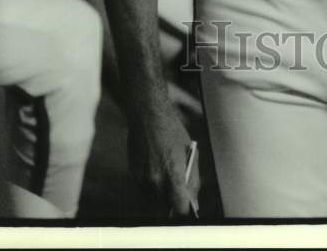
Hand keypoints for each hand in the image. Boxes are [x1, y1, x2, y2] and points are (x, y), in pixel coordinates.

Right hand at [127, 102, 199, 217]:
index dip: (185, 211)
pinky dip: (152, 187)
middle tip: (180, 192)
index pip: (179, 208)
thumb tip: (193, 198)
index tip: (188, 209)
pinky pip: (144, 191)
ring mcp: (142, 179)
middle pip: (166, 206)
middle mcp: (156, 180)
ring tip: (168, 177)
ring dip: (162, 196)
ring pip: (154, 200)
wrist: (146, 115)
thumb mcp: (190, 151)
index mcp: (173, 174)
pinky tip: (157, 170)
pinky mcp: (133, 176)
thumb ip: (193, 178)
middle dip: (174, 202)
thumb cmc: (172, 131)